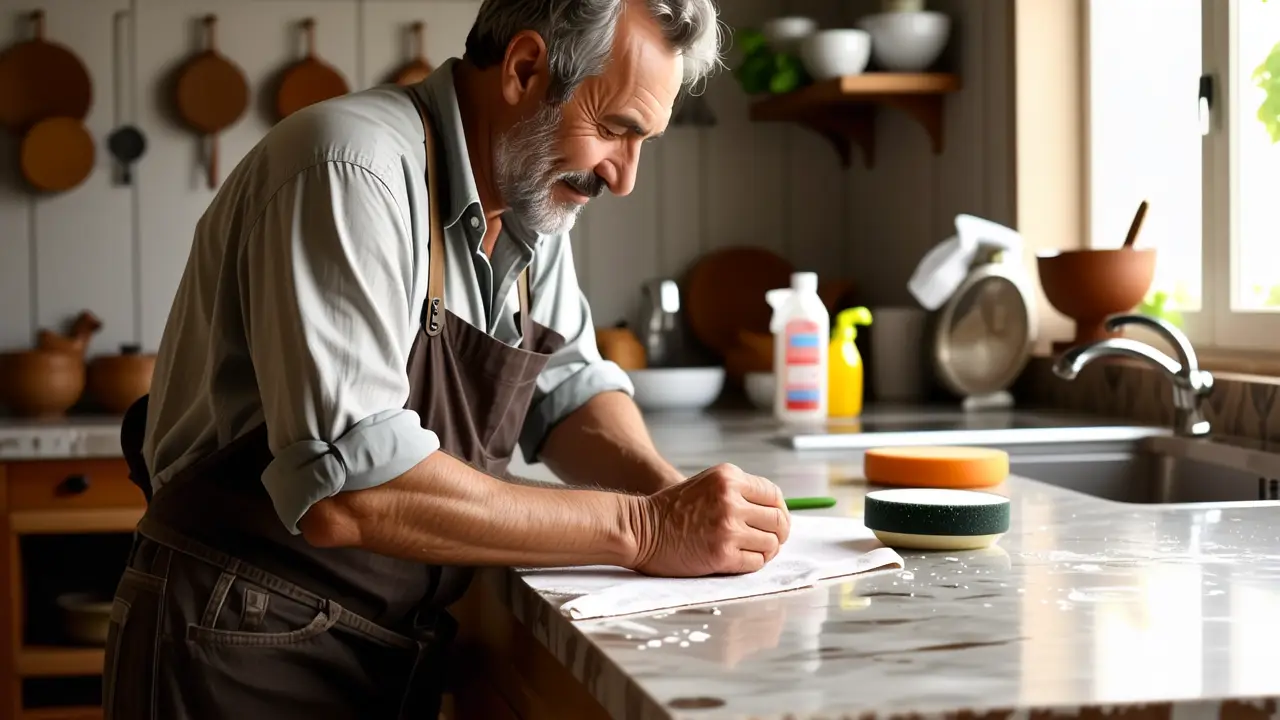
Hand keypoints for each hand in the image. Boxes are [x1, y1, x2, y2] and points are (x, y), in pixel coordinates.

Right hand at [628, 463, 790, 576]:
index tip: (774, 523)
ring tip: (750, 551)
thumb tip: (775, 513)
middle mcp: (731, 499)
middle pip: (778, 520)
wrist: (641, 529)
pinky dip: (752, 563)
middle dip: (777, 533)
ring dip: (765, 551)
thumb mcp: (708, 484)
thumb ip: (739, 492)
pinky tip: (737, 559)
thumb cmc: (671, 510)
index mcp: (729, 477)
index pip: (774, 495)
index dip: (779, 511)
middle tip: (768, 541)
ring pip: (770, 543)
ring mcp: (727, 527)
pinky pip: (756, 562)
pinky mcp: (722, 554)